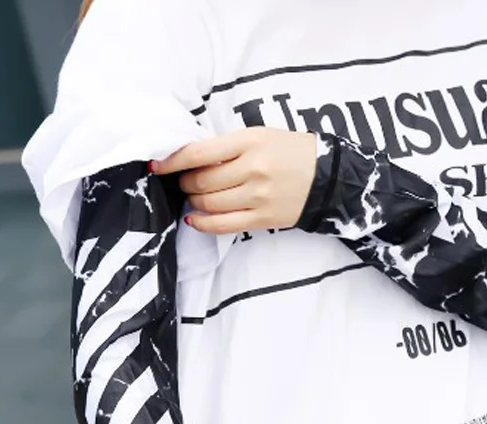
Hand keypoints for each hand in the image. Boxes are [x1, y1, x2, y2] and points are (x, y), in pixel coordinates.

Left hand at [149, 128, 316, 234]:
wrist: (328, 177)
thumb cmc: (291, 152)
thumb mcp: (260, 136)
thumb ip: (227, 146)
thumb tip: (191, 160)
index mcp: (249, 141)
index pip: (199, 153)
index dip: (172, 161)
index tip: (158, 166)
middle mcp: (252, 169)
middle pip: (201, 181)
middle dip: (185, 183)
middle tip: (185, 182)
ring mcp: (258, 196)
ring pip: (209, 203)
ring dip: (194, 201)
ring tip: (194, 197)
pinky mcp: (263, 218)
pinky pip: (223, 225)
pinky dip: (202, 223)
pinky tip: (194, 220)